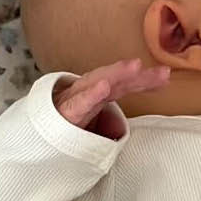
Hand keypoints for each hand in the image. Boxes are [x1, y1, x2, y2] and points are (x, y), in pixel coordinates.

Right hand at [52, 58, 170, 138]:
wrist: (34, 133)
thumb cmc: (63, 122)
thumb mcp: (90, 120)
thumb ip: (109, 120)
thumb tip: (129, 128)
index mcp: (97, 93)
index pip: (124, 85)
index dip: (145, 81)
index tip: (166, 78)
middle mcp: (88, 90)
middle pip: (116, 81)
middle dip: (137, 75)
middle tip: (161, 73)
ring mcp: (76, 98)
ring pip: (99, 82)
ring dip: (118, 74)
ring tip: (135, 68)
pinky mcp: (65, 111)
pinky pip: (79, 102)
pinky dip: (91, 93)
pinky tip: (103, 86)